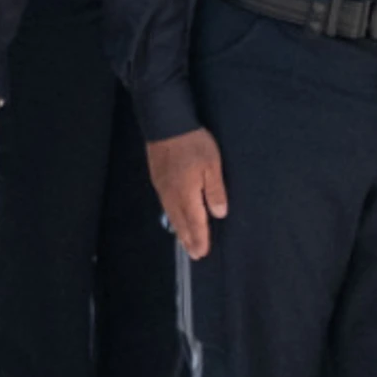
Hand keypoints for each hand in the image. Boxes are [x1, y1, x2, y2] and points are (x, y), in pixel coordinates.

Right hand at [145, 129, 227, 259]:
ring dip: (179, 230)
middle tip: (194, 254)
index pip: (195, 223)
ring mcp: (163, 187)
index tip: (202, 253)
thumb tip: (219, 214)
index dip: (200, 239)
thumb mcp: (212, 164)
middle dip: (188, 239)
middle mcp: (172, 196)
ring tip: (184, 241)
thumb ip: (215, 191)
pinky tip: (173, 216)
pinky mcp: (157, 178)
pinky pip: (165, 205)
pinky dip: (171, 217)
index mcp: (187, 195)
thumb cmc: (192, 143)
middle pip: (181, 223)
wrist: (164, 122)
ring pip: (171, 215)